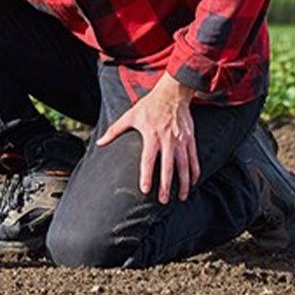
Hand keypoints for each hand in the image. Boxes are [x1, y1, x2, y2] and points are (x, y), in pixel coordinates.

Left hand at [96, 73, 198, 203]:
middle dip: (166, 185)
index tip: (145, 190)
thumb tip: (100, 143)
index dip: (146, 176)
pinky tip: (192, 182)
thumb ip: (114, 131)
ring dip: (184, 183)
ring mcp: (181, 141)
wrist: (172, 93)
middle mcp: (168, 140)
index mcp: (152, 136)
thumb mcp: (129, 116)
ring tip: (181, 197)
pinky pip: (194, 158)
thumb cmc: (149, 106)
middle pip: (168, 167)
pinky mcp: (190, 139)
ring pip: (184, 166)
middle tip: (163, 200)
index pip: (148, 160)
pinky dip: (195, 172)